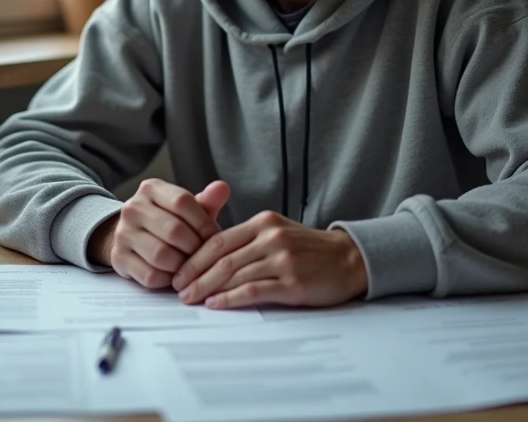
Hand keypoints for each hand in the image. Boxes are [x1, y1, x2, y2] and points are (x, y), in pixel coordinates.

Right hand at [91, 179, 229, 289]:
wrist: (130, 235)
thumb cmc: (167, 221)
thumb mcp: (185, 209)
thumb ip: (206, 202)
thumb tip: (223, 188)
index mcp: (151, 189)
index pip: (182, 202)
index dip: (203, 222)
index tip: (215, 236)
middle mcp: (132, 208)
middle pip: (173, 230)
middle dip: (195, 246)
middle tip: (205, 255)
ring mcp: (123, 233)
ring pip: (161, 255)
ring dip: (182, 265)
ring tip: (191, 266)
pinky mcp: (118, 258)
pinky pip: (150, 275)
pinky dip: (168, 280)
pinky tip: (175, 275)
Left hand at [172, 210, 367, 308]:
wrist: (349, 259)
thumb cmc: (309, 249)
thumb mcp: (277, 232)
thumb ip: (247, 241)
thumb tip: (209, 259)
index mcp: (263, 222)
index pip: (218, 239)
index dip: (194, 258)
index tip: (178, 272)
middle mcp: (271, 237)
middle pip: (222, 258)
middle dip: (194, 275)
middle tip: (178, 290)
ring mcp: (283, 260)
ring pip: (234, 274)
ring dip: (207, 289)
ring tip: (191, 299)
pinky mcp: (293, 283)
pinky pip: (254, 290)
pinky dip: (230, 298)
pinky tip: (216, 304)